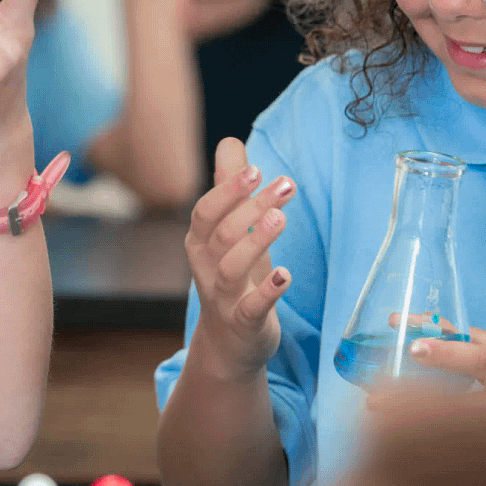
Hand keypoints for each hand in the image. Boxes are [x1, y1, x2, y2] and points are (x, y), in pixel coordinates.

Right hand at [185, 137, 295, 381]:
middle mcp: (205, 268)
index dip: (228, 190)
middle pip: (222, 233)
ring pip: (231, 267)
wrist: (228, 344)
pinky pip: (251, 308)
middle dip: (250, 206)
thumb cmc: (232, 277)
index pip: (206, 211)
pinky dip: (267, 292)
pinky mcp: (243, 324)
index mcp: (200, 243)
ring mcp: (223, 298)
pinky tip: (285, 275)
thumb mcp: (229, 233)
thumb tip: (229, 141)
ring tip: (281, 218)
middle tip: (285, 185)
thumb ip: (229, 188)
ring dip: (255, 240)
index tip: (257, 169)